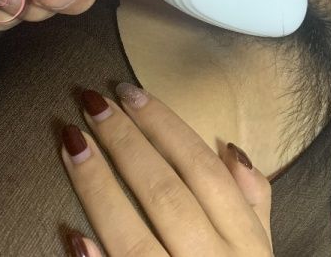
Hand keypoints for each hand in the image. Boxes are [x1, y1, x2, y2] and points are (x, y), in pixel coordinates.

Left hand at [60, 84, 272, 256]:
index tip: (130, 91)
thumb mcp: (259, 253)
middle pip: (167, 192)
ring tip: (71, 143)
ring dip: (100, 187)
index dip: (165, 126)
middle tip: (91, 101)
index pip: (203, 170)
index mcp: (246, 245)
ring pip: (136, 236)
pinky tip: (72, 237)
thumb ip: (253, 204)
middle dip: (127, 142)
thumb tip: (231, 151)